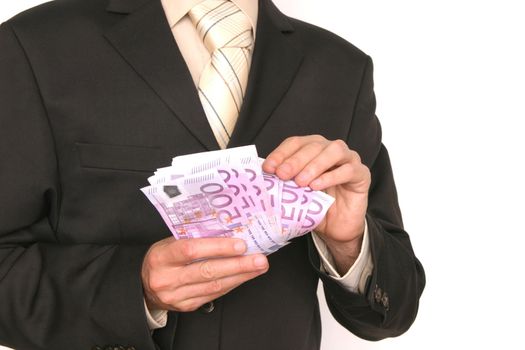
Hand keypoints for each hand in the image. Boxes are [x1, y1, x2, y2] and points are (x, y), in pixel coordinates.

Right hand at [142, 237, 267, 311]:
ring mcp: (176, 296)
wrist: (145, 286)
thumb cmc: (163, 258)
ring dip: (240, 276)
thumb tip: (228, 231)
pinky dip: (231, 284)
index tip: (240, 244)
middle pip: (207, 271)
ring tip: (258, 267)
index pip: (191, 250)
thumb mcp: (169, 242)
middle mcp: (167, 278)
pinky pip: (213, 295)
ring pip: (214, 286)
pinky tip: (243, 276)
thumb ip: (193, 237)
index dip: (217, 247)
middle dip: (237, 265)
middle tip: (259, 258)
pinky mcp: (186, 306)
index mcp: (162, 257)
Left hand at [262, 135, 370, 272]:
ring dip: (314, 165)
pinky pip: (348, 170)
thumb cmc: (315, 207)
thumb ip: (282, 183)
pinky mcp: (362, 174)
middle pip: (313, 145)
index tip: (268, 168)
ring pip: (334, 151)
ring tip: (300, 182)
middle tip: (283, 174)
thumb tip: (260, 178)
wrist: (336, 229)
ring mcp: (349, 159)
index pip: (295, 142)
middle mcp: (331, 149)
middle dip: (296, 159)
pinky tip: (316, 187)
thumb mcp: (294, 194)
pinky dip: (331, 176)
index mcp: (313, 149)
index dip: (281, 153)